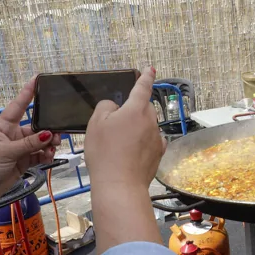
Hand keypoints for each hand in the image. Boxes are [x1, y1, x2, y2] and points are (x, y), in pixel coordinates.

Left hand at [0, 79, 60, 206]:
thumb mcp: (5, 152)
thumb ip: (28, 144)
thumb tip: (48, 134)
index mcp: (3, 127)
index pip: (18, 106)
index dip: (27, 93)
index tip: (37, 79)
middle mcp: (12, 136)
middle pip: (36, 128)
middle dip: (48, 130)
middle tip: (58, 135)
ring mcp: (18, 149)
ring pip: (40, 142)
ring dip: (48, 145)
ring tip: (52, 149)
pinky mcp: (23, 163)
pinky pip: (39, 155)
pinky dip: (46, 156)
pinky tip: (48, 157)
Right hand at [85, 67, 164, 190]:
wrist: (120, 184)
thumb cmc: (105, 153)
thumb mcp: (95, 124)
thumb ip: (106, 107)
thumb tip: (115, 106)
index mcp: (135, 110)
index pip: (142, 88)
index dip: (145, 77)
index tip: (150, 70)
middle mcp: (150, 121)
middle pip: (143, 109)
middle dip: (133, 111)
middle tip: (115, 125)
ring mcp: (157, 138)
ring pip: (147, 126)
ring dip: (137, 129)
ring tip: (119, 145)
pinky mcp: (159, 153)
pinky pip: (151, 141)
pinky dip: (142, 143)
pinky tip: (132, 152)